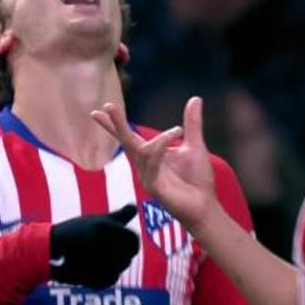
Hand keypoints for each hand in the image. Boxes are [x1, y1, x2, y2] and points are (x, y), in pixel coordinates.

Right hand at [49, 204, 138, 288]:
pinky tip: (97, 269)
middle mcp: (100, 241)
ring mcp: (94, 259)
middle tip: (110, 252)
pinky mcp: (88, 273)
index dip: (132, 243)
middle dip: (123, 255)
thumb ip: (120, 216)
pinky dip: (106, 277)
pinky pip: (110, 279)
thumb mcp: (98, 220)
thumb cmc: (77, 230)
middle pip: (128, 256)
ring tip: (101, 259)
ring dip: (114, 265)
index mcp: (104, 226)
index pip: (133, 240)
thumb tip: (135, 207)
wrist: (49, 246)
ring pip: (119, 268)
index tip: (126, 244)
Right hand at [92, 97, 216, 231]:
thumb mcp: (195, 145)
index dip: (113, 124)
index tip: (99, 110)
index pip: (128, 137)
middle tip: (109, 106)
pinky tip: (174, 137)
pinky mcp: (153, 186)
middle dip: (117, 124)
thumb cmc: (197, 179)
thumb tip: (195, 98)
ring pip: (142, 151)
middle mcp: (144, 165)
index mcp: (151, 154)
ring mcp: (146, 176)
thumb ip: (192, 123)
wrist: (205, 205)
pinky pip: (152, 163)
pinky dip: (161, 148)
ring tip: (178, 131)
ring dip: (158, 140)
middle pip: (126, 141)